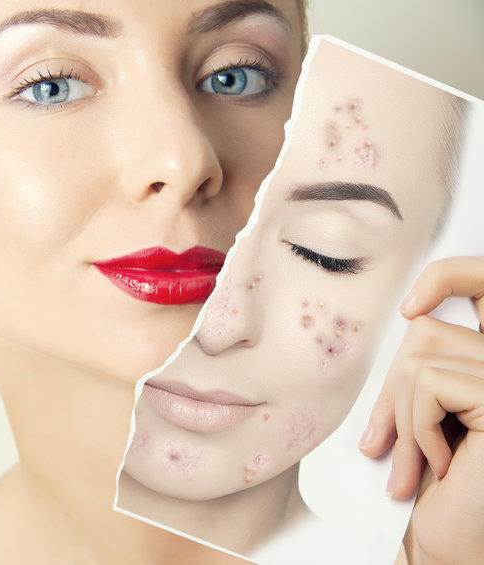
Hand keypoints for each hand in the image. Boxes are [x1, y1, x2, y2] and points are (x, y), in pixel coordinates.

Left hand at [358, 257, 483, 564]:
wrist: (455, 547)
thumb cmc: (440, 488)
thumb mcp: (426, 412)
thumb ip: (429, 365)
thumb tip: (413, 317)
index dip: (449, 275)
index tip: (410, 308)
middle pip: (428, 330)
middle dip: (393, 388)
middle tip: (386, 443)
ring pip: (420, 354)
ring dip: (401, 416)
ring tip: (419, 462)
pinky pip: (428, 382)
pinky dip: (416, 426)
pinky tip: (439, 465)